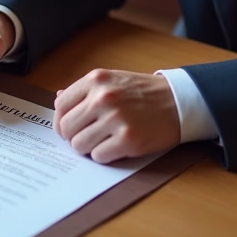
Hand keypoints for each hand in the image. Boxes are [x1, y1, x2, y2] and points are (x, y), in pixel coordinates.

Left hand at [53, 69, 180, 163]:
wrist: (179, 101)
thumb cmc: (144, 92)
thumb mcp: (112, 80)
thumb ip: (85, 91)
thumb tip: (58, 98)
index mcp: (95, 80)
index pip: (60, 105)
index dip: (62, 120)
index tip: (70, 127)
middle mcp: (102, 97)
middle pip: (66, 127)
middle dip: (73, 136)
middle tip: (87, 138)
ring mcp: (115, 119)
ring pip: (79, 144)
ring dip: (88, 148)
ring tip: (102, 142)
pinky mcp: (128, 139)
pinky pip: (98, 156)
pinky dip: (104, 156)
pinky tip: (115, 147)